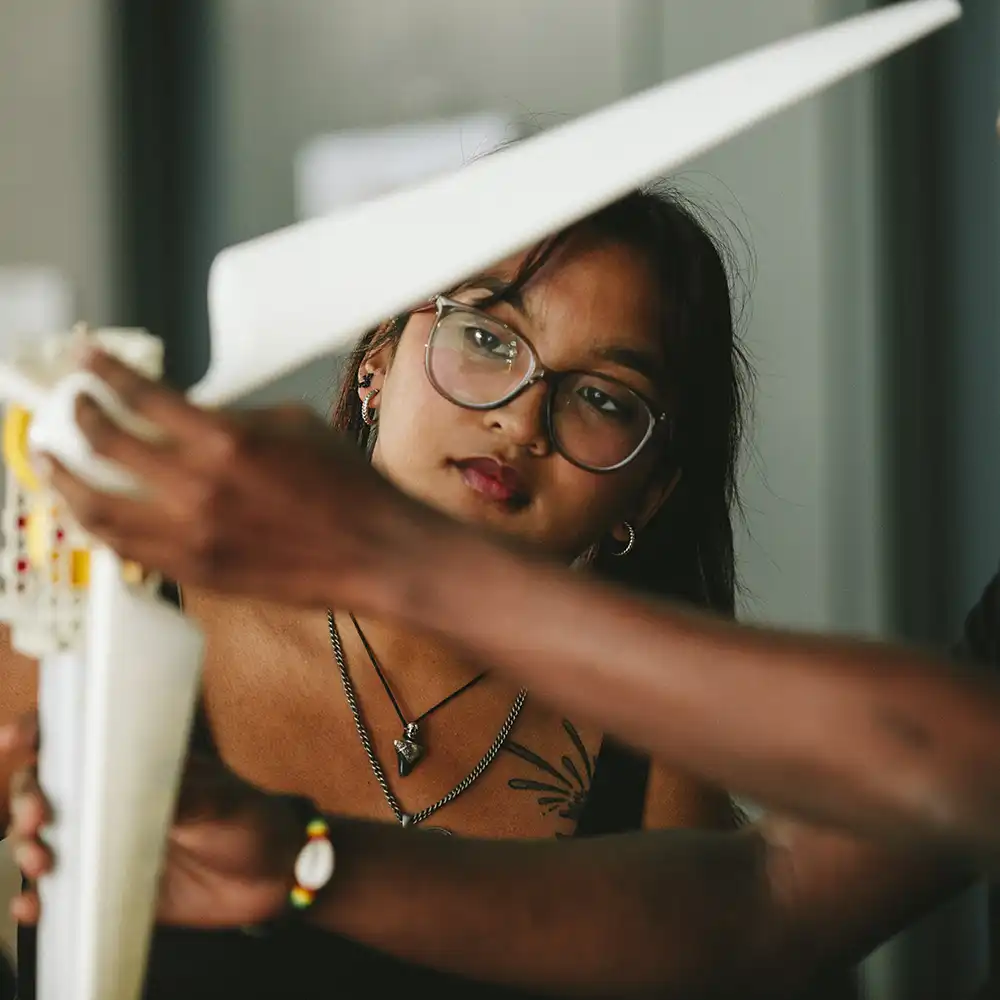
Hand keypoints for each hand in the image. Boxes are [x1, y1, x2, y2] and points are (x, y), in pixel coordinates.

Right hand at [5, 714, 303, 927]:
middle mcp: (112, 798)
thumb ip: (180, 796)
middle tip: (39, 816)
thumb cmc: (248, 819)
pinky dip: (38, 900)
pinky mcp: (107, 889)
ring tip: (42, 860)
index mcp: (138, 762)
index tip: (18, 738)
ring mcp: (106, 843)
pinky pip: (59, 894)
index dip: (41, 732)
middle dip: (27, 796)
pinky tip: (34, 905)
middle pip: (46, 787)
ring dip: (27, 847)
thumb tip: (134, 790)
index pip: (80, 736)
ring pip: (43, 838)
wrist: (270, 879)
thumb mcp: (219, 799)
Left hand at [43, 349, 435, 609]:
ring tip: (55, 465)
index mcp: (227, 441)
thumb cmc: (347, 488)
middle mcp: (200, 489)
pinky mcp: (197, 572)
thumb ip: (233, 416)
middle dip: (79, 416)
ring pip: (98, 508)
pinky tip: (95, 512)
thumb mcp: (294, 424)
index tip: (87, 362)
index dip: (104, 372)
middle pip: (106, 445)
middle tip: (75, 407)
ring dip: (67, 480)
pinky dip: (102, 526)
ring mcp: (193, 536)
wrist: (375, 551)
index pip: (141, 396)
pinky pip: (127, 549)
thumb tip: (194, 415)